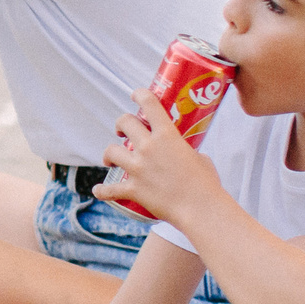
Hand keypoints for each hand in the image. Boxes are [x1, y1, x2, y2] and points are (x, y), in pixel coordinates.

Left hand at [92, 85, 218, 221]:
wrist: (201, 208)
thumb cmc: (205, 184)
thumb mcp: (200, 157)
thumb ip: (187, 152)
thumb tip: (185, 155)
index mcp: (167, 135)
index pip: (149, 103)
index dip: (139, 95)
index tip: (135, 96)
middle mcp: (149, 147)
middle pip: (124, 122)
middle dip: (121, 125)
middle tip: (122, 131)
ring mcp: (138, 168)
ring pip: (111, 151)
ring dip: (109, 154)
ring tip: (111, 160)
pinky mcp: (133, 189)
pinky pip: (110, 190)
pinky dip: (102, 191)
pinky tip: (98, 190)